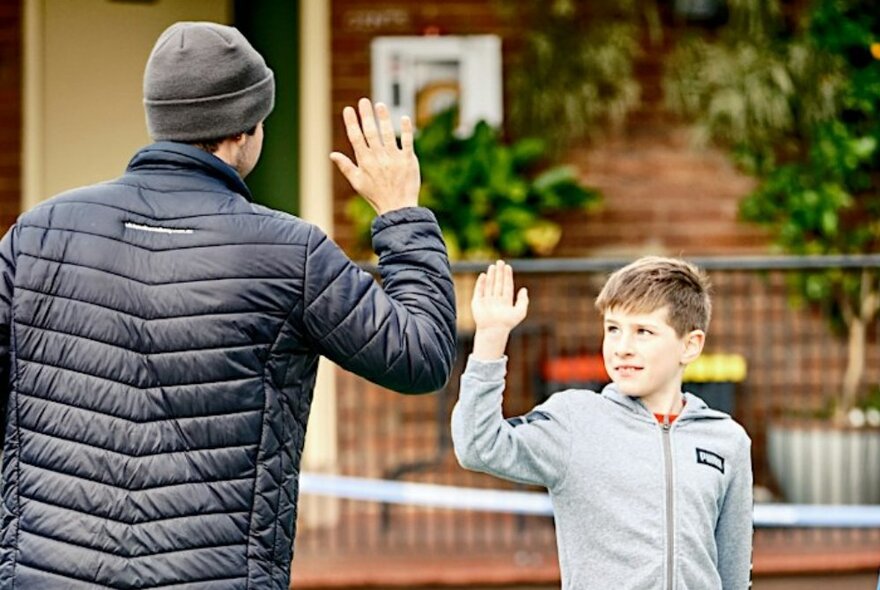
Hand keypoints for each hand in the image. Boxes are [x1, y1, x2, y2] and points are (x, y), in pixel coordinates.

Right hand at [330, 98, 419, 214]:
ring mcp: (394, 158)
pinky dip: (406, 130)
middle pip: (371, 132)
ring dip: (383, 118)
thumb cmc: (376, 196)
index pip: (356, 138)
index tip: (348, 109)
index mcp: (365, 162)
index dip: (351, 123)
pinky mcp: (408, 160)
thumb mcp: (357, 183)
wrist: (398, 208)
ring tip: (380, 105)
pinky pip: (407, 142)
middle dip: (366, 115)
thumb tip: (332, 154)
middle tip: (363, 101)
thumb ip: (345, 166)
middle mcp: (378, 158)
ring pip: (387, 134)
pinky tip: (404, 117)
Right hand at [470, 261, 528, 359]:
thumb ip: (523, 301)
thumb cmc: (507, 323)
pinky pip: (479, 290)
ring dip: (491, 275)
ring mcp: (487, 301)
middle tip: (500, 262)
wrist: (493, 330)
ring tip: (492, 266)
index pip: (507, 286)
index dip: (507, 276)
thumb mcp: (520, 312)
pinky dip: (481, 283)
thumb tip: (524, 289)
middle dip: (499, 273)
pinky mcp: (477, 302)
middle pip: (498, 283)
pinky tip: (483, 275)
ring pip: (489, 285)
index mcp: (506, 302)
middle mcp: (496, 300)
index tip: (508, 266)